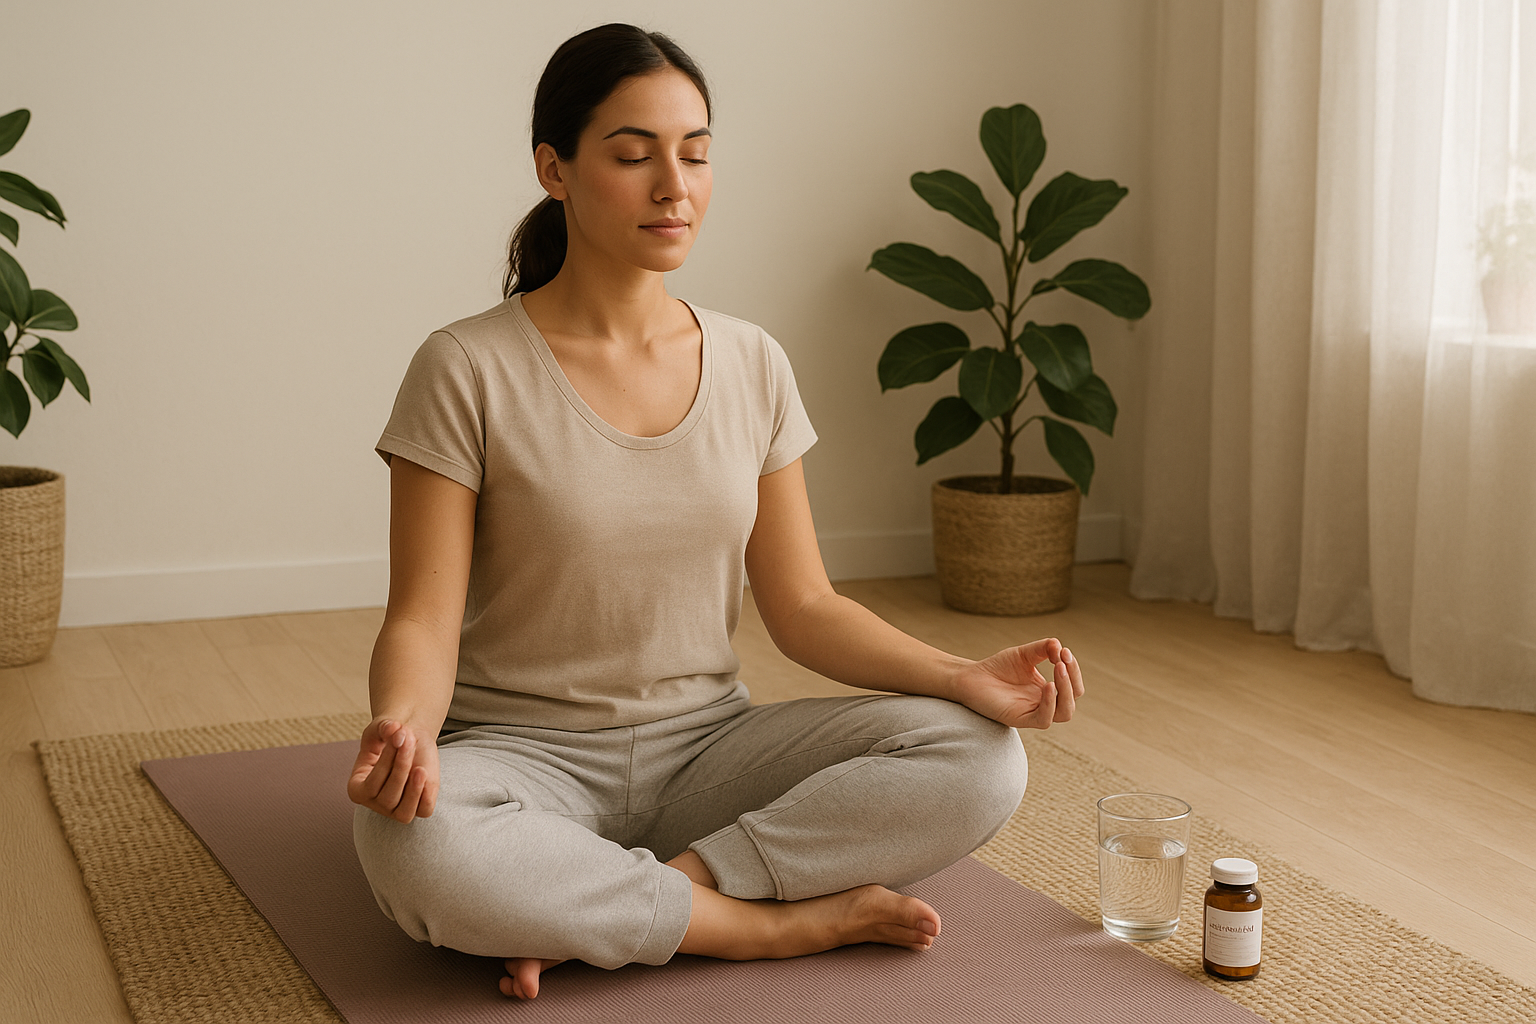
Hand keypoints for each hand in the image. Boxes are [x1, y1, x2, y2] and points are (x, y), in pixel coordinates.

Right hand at [347, 717, 439, 821]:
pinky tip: (426, 775)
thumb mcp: (380, 728)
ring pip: (404, 812)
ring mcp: (396, 810)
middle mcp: (375, 803)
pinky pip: (424, 810)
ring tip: (420, 768)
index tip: (399, 734)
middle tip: (409, 740)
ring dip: (414, 790)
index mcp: (357, 789)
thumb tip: (393, 727)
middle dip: (401, 767)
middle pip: (388, 797)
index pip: (371, 784)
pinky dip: (427, 797)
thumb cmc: (389, 738)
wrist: (410, 742)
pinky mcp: (417, 808)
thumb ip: (384, 727)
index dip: (386, 761)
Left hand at [951, 638, 1083, 729]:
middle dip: (1072, 678)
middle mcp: (1044, 703)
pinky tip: (1047, 685)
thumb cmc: (997, 667)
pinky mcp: (1020, 719)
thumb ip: (1043, 648)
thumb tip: (1060, 647)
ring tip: (1058, 669)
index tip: (1063, 651)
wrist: (971, 677)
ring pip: (1064, 712)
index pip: (1073, 685)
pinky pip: (1044, 719)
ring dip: (1066, 691)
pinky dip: (1050, 703)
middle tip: (1062, 660)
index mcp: (1047, 690)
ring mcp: (1033, 712)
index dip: (1073, 669)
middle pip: (1073, 699)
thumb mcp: (1024, 654)